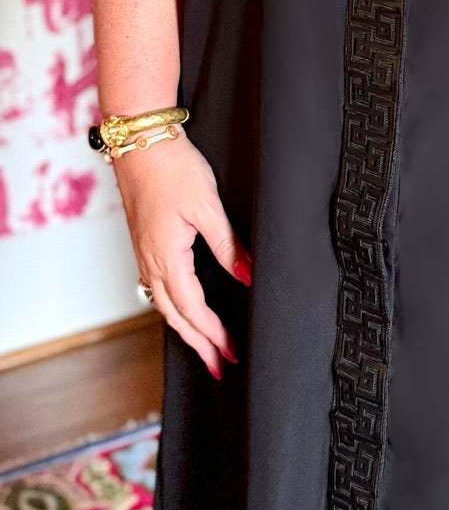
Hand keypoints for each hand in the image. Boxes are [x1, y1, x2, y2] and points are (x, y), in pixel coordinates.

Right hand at [114, 133, 250, 378]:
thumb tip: (247, 277)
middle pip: (175, 316)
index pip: (192, 308)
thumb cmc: (173, 169)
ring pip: (164, 304)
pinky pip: (158, 288)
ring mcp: (144, 254)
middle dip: (199, 344)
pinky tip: (185, 309)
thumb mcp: (207, 207)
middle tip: (220, 366)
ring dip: (186, 329)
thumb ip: (227, 245)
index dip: (212, 334)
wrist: (140, 143)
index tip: (231, 353)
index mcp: (166, 257)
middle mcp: (150, 262)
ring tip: (206, 347)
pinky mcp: (145, 244)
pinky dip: (174, 307)